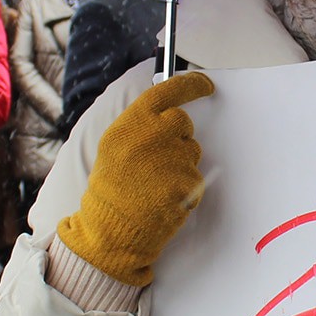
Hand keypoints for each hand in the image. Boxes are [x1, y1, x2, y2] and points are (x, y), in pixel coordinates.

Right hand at [56, 71, 215, 286]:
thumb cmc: (111, 191)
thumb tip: (168, 112)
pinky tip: (165, 198)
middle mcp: (150, 136)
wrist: (110, 231)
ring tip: (156, 184)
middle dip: (178, 136)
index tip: (205, 84)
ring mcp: (170, 159)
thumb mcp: (114, 148)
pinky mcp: (185, 183)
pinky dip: (186, 189)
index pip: (166, 92)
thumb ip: (140, 127)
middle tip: (159, 160)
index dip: (190, 84)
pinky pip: (196, 177)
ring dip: (181, 165)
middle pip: (182, 122)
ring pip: (192, 151)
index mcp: (129, 125)